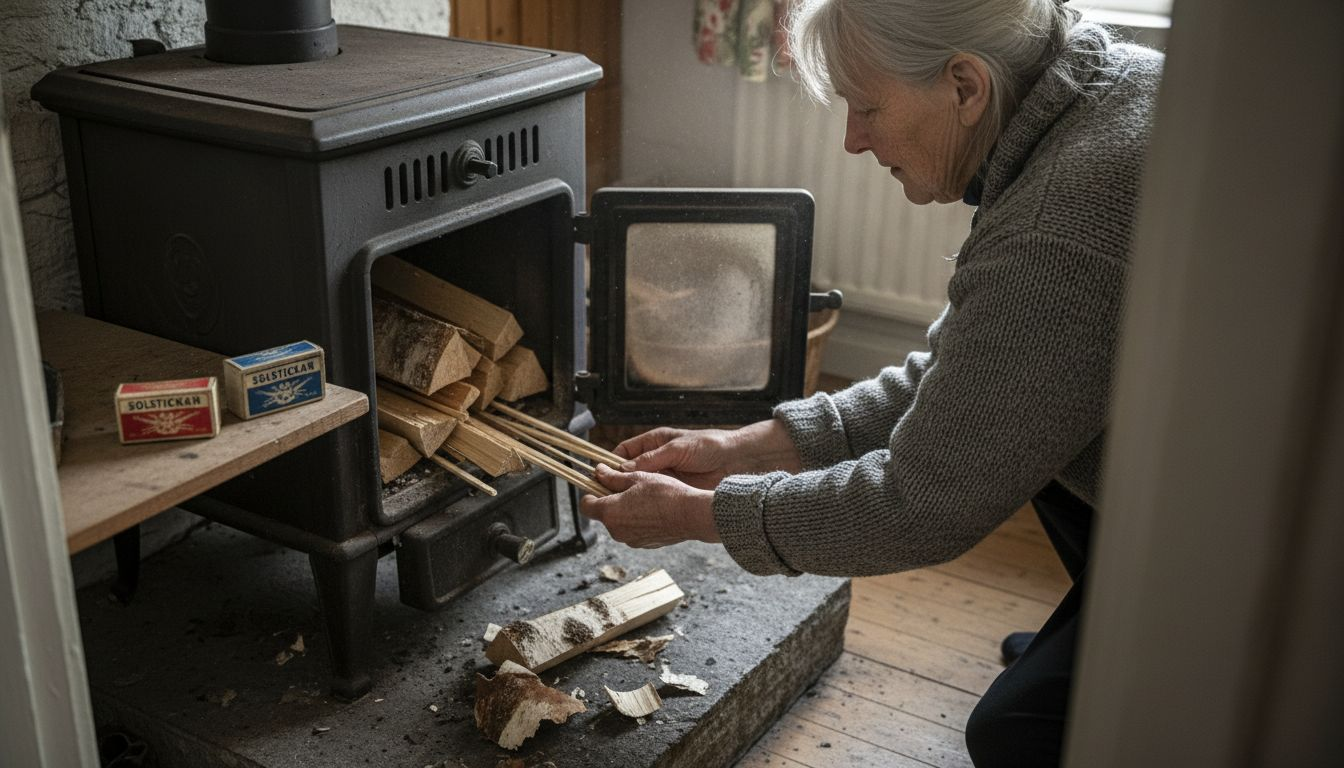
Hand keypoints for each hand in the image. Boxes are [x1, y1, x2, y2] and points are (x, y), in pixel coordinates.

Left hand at [580, 464, 718, 547]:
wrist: (691, 515)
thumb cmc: (665, 493)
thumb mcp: (637, 478)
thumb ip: (613, 477)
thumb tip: (599, 472)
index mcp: (609, 512)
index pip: (585, 505)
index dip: (590, 493)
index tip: (599, 484)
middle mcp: (616, 530)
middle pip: (604, 514)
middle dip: (611, 500)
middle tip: (628, 486)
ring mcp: (630, 540)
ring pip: (620, 522)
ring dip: (626, 511)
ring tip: (644, 497)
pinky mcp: (644, 544)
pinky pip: (634, 530)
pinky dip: (639, 521)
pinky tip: (654, 510)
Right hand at [615, 419, 802, 489]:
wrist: (737, 459)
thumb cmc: (710, 446)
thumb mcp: (678, 449)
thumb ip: (651, 459)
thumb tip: (625, 469)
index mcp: (655, 442)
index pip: (625, 452)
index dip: (611, 463)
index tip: (601, 476)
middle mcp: (657, 459)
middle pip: (629, 471)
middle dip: (617, 482)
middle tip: (607, 495)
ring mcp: (666, 475)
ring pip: (640, 486)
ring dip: (631, 494)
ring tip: (620, 505)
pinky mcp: (675, 489)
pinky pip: (655, 496)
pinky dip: (647, 502)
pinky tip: (641, 510)